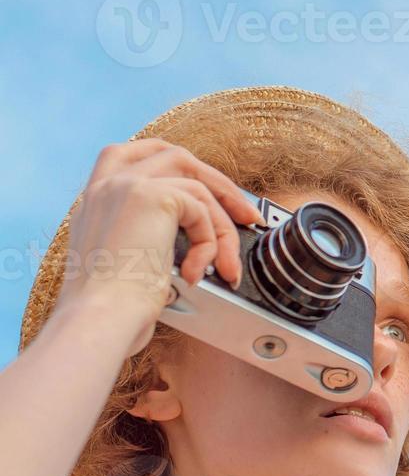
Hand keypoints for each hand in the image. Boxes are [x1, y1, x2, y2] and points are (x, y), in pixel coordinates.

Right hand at [53, 138, 264, 356]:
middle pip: (177, 159)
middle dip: (218, 185)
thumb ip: (140, 232)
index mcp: (96, 197)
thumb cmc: (110, 307)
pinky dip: (210, 244)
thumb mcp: (120, 259)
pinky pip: (201, 211)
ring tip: (227, 264)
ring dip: (221, 228)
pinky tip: (196, 273)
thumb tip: (190, 229)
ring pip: (197, 188)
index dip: (178, 163)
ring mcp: (129, 185)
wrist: (98, 319)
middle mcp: (108, 183)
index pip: (137, 155)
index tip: (206, 182)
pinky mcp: (153, 197)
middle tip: (245, 214)